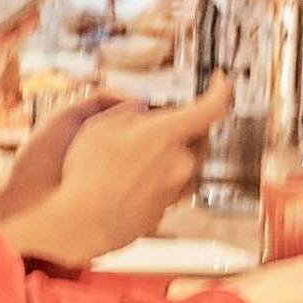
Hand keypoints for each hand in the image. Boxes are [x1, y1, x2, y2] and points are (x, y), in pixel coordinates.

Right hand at [2, 94, 216, 265]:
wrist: (81, 222)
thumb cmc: (87, 173)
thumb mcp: (99, 125)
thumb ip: (127, 111)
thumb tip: (141, 108)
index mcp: (168, 135)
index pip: (214, 107)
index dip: (221, 89)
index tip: (219, 80)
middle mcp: (181, 163)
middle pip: (200, 136)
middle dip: (185, 126)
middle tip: (155, 124)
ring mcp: (176, 189)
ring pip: (187, 162)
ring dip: (171, 153)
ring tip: (136, 156)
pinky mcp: (166, 209)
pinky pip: (172, 185)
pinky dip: (161, 176)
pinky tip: (132, 179)